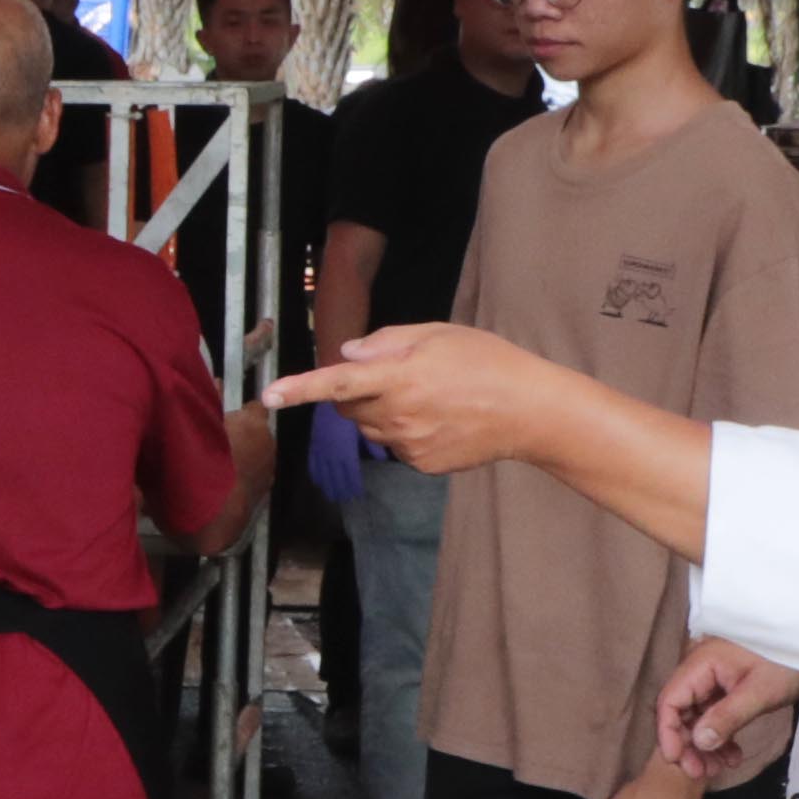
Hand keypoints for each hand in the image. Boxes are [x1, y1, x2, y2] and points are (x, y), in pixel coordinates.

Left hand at [266, 322, 570, 479]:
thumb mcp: (438, 333)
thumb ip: (387, 341)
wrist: (530, 412)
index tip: (268, 395)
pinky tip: (441, 420)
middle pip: (348, 409)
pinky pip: (396, 446)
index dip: (300, 388)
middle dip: (356, 393)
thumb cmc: (487, 362)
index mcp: (400, 377)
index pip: (338, 384)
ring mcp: (409, 445)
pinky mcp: (421, 465)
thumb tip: (349, 355)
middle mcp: (398, 415)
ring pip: (371, 429)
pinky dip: (406, 432)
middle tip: (396, 376)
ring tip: (429, 397)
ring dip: (381, 412)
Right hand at [657, 637, 798, 781]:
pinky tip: (732, 755)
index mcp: (701, 664)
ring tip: (717, 769)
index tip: (676, 760)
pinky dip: (720, 736)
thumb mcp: (759, 693)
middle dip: (688, 744)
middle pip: (681, 712)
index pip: (670, 701)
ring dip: (704, 745)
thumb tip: (698, 742)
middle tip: (699, 772)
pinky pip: (714, 715)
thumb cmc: (786, 662)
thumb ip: (727, 717)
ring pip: (697, 717)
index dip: (668, 732)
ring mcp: (714, 679)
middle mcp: (701, 670)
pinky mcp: (727, 688)